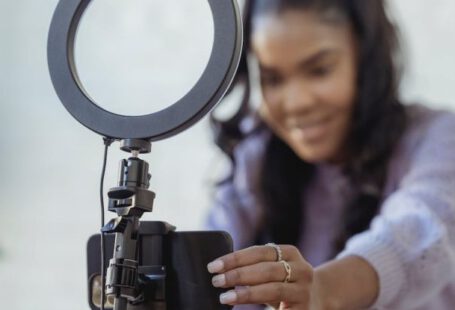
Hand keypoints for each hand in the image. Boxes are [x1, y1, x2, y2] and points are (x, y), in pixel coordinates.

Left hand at [207, 244, 323, 308]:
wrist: (315, 300)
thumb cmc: (282, 282)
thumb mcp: (271, 269)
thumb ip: (253, 266)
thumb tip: (219, 269)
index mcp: (290, 252)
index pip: (258, 252)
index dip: (235, 258)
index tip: (213, 266)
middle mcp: (301, 268)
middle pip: (266, 269)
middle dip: (238, 275)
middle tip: (216, 281)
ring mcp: (304, 289)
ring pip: (273, 289)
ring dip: (246, 293)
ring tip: (225, 297)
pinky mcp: (304, 308)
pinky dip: (260, 309)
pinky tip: (244, 309)